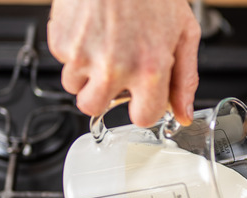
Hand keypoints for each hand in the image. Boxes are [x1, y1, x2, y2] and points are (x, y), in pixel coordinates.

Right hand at [47, 0, 200, 126]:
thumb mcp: (184, 33)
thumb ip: (185, 79)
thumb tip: (183, 112)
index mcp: (149, 69)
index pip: (141, 118)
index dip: (141, 107)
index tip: (141, 97)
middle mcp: (114, 67)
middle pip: (95, 108)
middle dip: (105, 94)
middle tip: (116, 68)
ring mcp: (83, 56)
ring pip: (75, 88)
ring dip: (86, 74)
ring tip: (104, 44)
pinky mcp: (61, 42)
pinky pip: (63, 61)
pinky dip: (74, 50)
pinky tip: (92, 30)